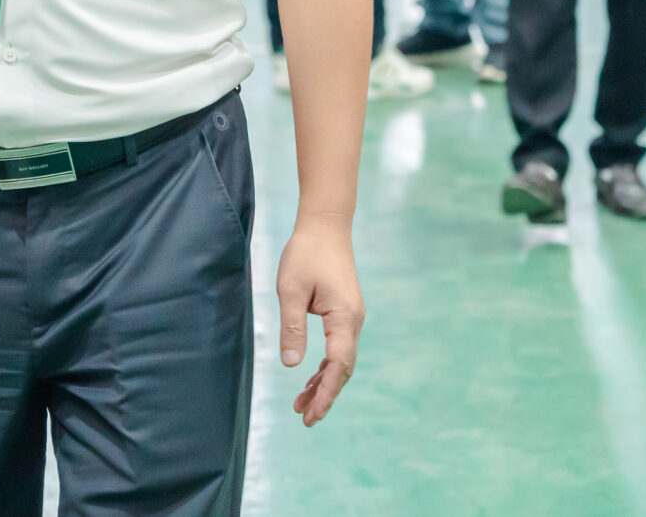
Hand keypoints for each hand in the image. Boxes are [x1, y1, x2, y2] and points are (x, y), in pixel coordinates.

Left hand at [276, 220, 362, 426]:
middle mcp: (354, 320)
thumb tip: (292, 365)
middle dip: (326, 394)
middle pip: (343, 368)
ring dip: (323, 383)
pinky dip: (325, 366)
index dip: (327, 391)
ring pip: (340, 360)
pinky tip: (310, 379)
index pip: (339, 363)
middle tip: (305, 418)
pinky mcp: (344, 314)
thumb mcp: (291, 289)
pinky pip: (337, 348)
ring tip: (301, 405)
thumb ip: (292, 327)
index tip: (313, 413)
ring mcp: (351, 318)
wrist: (325, 227)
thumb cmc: (306, 253)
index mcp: (344, 316)